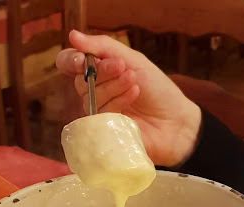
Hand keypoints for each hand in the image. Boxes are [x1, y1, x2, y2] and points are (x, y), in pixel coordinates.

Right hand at [56, 31, 201, 166]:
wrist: (175, 120)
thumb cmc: (156, 89)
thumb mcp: (133, 60)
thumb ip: (104, 47)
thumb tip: (73, 36)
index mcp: (98, 72)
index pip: (68, 64)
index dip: (70, 61)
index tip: (83, 60)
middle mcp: (93, 93)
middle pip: (79, 82)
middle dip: (102, 72)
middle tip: (122, 67)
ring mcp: (98, 114)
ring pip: (90, 98)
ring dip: (114, 86)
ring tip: (135, 83)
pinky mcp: (103, 132)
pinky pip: (99, 115)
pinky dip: (118, 101)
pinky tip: (134, 95)